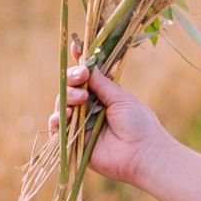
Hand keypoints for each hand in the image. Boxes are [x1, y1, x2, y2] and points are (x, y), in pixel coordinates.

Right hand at [63, 42, 173, 186]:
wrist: (142, 153)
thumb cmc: (139, 123)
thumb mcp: (121, 97)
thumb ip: (101, 83)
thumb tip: (87, 66)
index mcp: (103, 96)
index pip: (86, 77)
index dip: (79, 63)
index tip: (75, 47)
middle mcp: (89, 108)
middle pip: (70, 89)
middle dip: (72, 79)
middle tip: (81, 78)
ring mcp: (80, 125)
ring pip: (61, 105)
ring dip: (66, 97)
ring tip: (80, 99)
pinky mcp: (74, 142)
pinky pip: (57, 128)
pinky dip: (57, 119)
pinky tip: (65, 114)